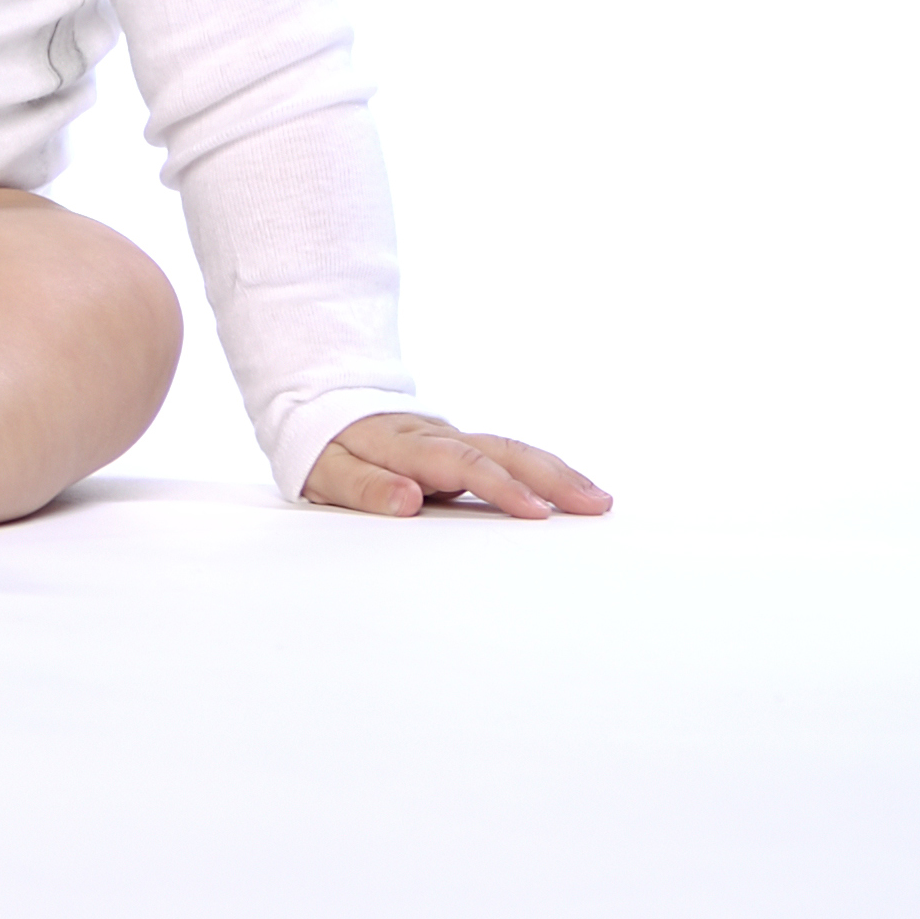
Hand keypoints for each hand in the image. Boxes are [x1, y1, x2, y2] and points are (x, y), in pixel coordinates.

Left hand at [304, 411, 611, 520]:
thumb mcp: (325, 471)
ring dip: (557, 473)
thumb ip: (364, 487)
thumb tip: (407, 501)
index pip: (461, 464)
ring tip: (598, 500)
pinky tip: (573, 491)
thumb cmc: (324, 447)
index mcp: (405, 444)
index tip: (536, 512)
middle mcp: (437, 437)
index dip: (500, 487)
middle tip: (594, 505)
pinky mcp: (461, 448)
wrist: (320, 406)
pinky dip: (544, 471)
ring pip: (512, 449)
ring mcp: (453, 440)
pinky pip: (508, 456)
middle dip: (551, 477)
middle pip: (502, 451)